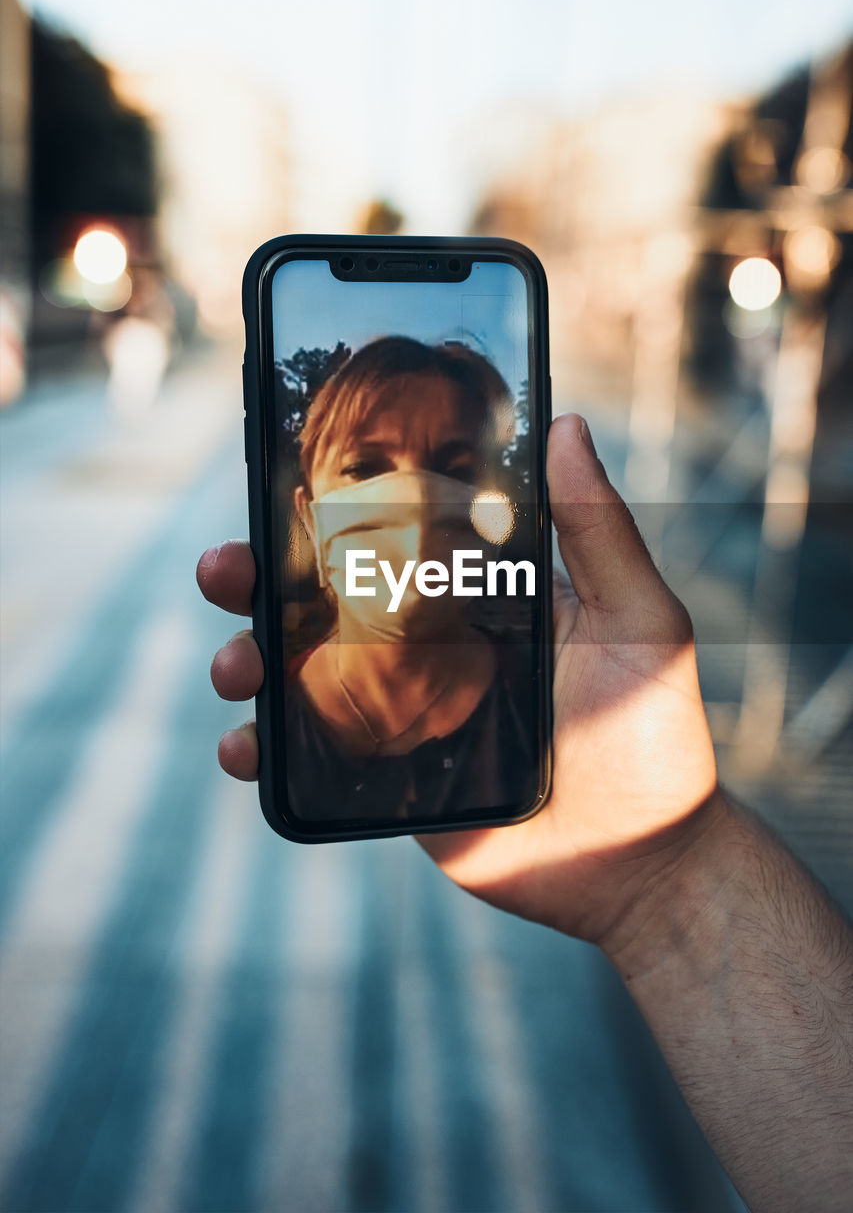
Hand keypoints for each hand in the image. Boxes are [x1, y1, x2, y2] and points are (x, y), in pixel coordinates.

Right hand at [197, 414, 721, 953]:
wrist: (642, 864)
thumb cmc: (652, 733)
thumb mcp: (638, 618)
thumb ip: (598, 529)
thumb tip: (569, 424)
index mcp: (475, 597)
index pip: (389, 538)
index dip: (330, 511)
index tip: (282, 481)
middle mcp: (427, 645)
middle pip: (322, 601)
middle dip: (258, 580)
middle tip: (226, 568)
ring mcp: (400, 711)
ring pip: (300, 672)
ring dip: (247, 656)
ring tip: (236, 662)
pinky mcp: (387, 777)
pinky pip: (308, 756)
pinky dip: (263, 748)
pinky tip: (245, 745)